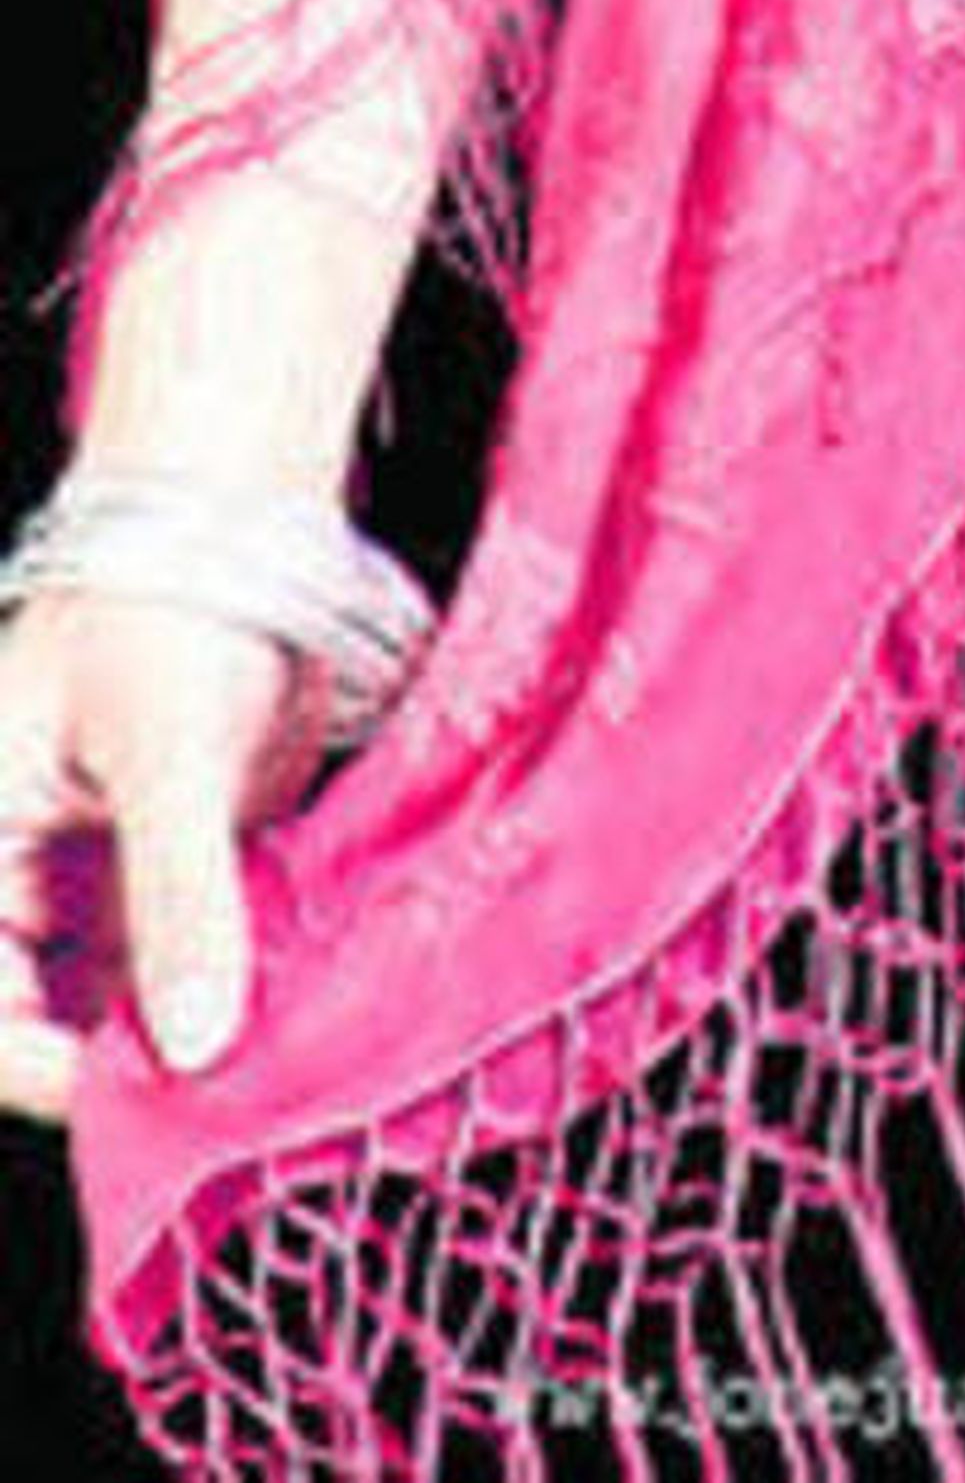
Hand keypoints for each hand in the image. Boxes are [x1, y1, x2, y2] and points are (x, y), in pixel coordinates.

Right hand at [0, 589, 326, 1122]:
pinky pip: (189, 966)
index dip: (34, 1065)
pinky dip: (230, 998)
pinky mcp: (178, 875)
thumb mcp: (164, 746)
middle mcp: (25, 873)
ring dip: (183, 1041)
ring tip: (259, 1066)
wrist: (246, 519)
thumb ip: (176, 896)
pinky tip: (284, 1012)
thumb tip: (194, 1043)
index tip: (122, 1095)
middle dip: (118, 1067)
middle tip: (211, 1099)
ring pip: (121, 1010)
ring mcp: (102, 879)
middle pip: (43, 1023)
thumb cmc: (169, 594)